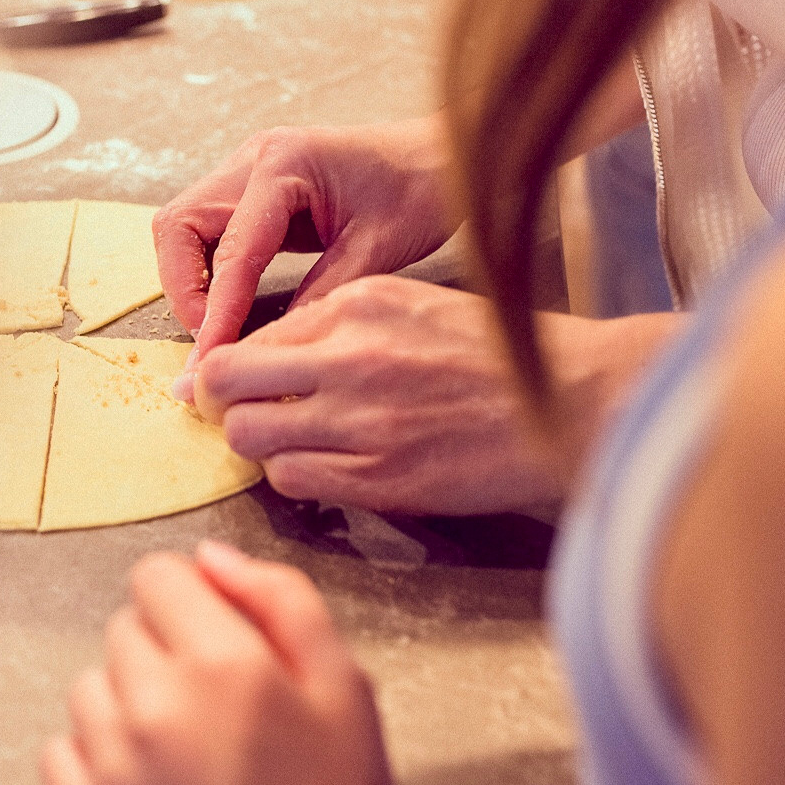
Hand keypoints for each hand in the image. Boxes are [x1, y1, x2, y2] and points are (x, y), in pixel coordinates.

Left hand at [42, 543, 413, 784]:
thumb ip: (282, 598)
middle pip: (123, 629)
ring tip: (185, 748)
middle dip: (165, 649)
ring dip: (127, 700)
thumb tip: (209, 557)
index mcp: (223, 662)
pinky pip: (60, 751)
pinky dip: (94, 756)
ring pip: (90, 687)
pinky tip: (148, 782)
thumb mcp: (345, 682)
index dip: (190, 597)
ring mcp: (110, 768)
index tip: (219, 636)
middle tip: (217, 705)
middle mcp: (153, 705)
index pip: (156, 576)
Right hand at [153, 115, 458, 353]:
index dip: (217, 313)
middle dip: (183, 290)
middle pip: (178, 226)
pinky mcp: (255, 190)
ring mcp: (250, 170)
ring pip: (184, 228)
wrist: (443, 156)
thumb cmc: (420, 189)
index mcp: (286, 164)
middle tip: (210, 340)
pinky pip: (210, 232)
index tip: (211, 361)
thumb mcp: (375, 252)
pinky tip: (232, 304)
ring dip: (190, 281)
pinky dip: (209, 271)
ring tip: (218, 327)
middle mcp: (255, 159)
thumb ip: (318, 298)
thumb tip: (270, 350)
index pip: (232, 250)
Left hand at [194, 278, 683, 516]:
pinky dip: (292, 475)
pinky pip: (292, 480)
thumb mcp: (410, 305)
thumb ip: (335, 324)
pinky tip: (321, 466)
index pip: (249, 337)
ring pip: (250, 437)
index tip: (221, 384)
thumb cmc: (493, 353)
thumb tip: (259, 352)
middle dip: (217, 402)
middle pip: (226, 383)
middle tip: (230, 414)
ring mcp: (362, 421)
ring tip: (285, 441)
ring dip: (256, 443)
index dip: (224, 366)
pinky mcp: (379, 477)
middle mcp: (350, 358)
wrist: (568, 399)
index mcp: (357, 305)